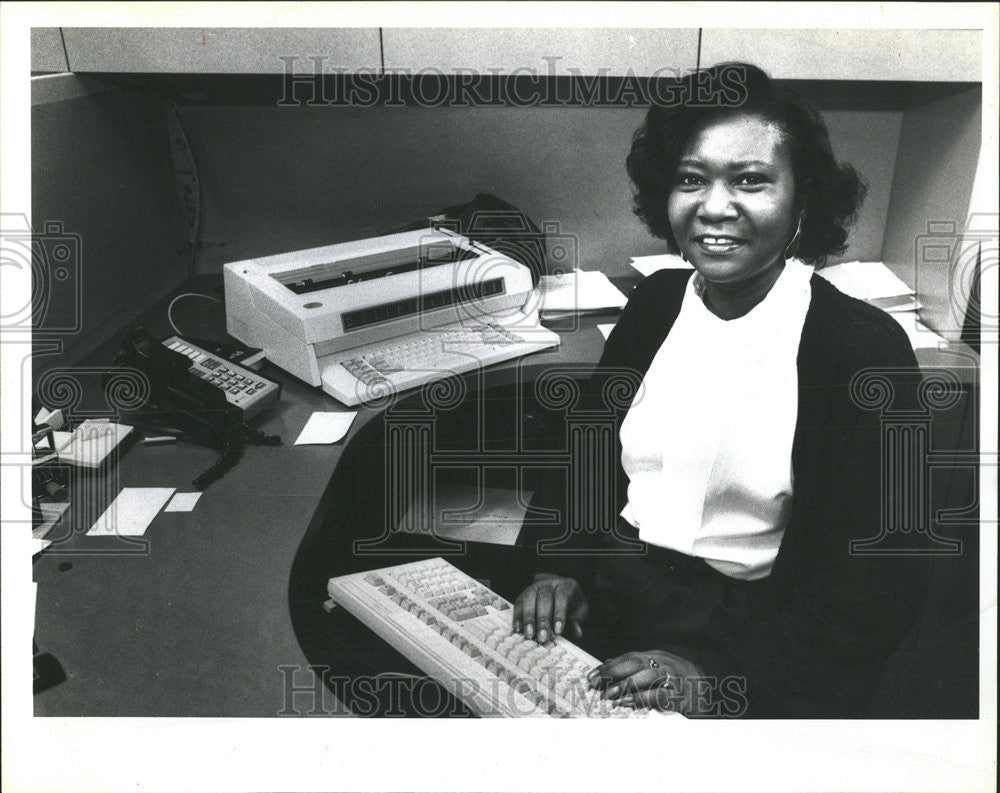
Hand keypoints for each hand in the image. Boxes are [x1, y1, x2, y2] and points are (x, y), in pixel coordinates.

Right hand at [512, 574, 587, 643]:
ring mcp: (534, 587)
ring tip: (529, 634)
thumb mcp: (580, 608)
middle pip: (544, 599)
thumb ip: (578, 618)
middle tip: (542, 638)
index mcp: (566, 585)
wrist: (557, 587)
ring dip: (528, 618)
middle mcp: (549, 584)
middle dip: (543, 620)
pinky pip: (518, 603)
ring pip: (529, 599)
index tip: (557, 631)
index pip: (562, 597)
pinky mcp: (523, 594)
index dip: (559, 614)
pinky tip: (518, 629)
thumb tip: (577, 632)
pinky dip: (518, 616)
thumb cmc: (571, 601)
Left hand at [587, 650, 704, 714]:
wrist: (710, 686)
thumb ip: (633, 665)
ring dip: (627, 687)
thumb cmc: (677, 677)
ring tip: (610, 696)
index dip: (609, 666)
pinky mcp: (680, 694)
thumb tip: (607, 663)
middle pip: (636, 664)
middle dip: (614, 673)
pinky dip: (643, 699)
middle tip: (597, 685)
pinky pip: (660, 695)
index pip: (629, 657)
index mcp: (656, 656)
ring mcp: (673, 677)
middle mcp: (664, 663)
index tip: (592, 676)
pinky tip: (630, 703)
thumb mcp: (656, 666)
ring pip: (647, 678)